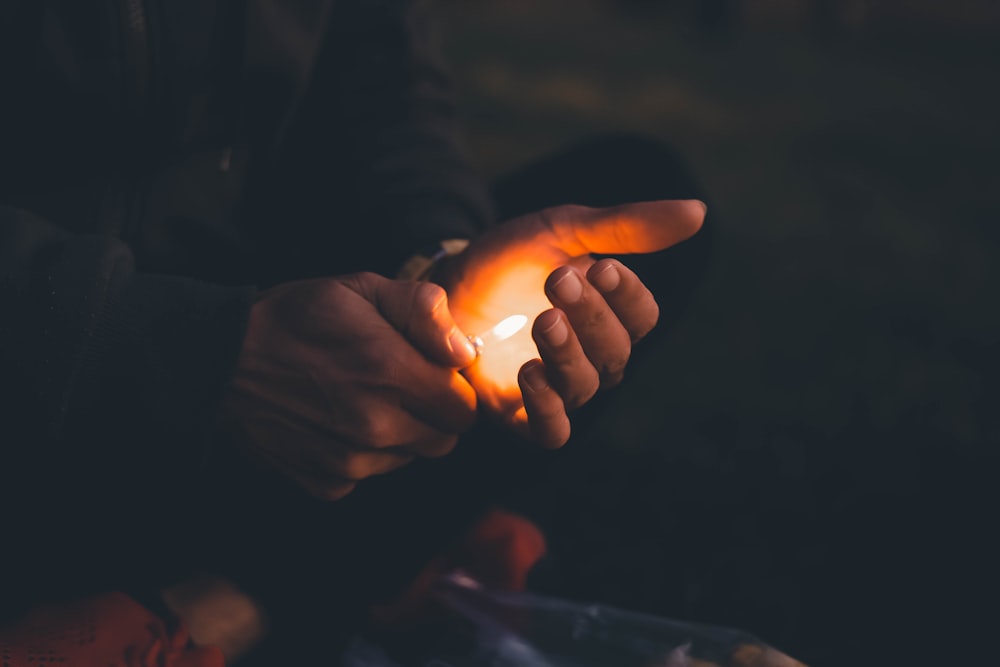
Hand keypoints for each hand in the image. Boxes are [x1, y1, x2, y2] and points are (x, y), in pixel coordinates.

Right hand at [221, 274, 477, 499]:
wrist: (220, 361)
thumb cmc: (294, 318)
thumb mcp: (360, 289)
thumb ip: (422, 311)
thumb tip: (465, 350)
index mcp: (390, 372)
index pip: (464, 408)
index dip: (452, 388)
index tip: (430, 372)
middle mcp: (375, 424)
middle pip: (443, 439)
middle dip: (431, 414)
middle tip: (398, 385)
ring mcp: (349, 461)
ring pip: (406, 458)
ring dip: (397, 434)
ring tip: (359, 398)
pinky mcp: (324, 482)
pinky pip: (367, 476)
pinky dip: (359, 454)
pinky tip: (333, 422)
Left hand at [434, 199, 705, 446]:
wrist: (444, 285)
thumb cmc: (509, 259)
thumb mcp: (562, 229)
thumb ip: (626, 226)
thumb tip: (700, 211)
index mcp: (610, 314)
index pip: (643, 317)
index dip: (628, 296)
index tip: (602, 267)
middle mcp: (592, 357)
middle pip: (617, 351)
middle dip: (591, 316)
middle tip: (558, 280)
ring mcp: (558, 388)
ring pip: (587, 387)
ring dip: (569, 352)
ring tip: (543, 319)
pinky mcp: (522, 413)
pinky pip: (552, 430)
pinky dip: (548, 408)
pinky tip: (530, 372)